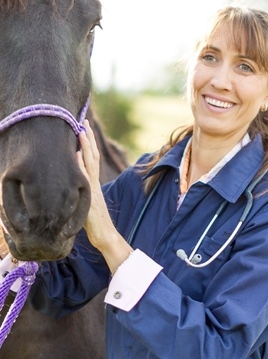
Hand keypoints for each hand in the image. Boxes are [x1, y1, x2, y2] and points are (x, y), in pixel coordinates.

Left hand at [76, 120, 114, 249]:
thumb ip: (80, 193)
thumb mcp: (85, 205)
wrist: (105, 237)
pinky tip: (76, 153)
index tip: (83, 129)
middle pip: (93, 156)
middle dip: (88, 138)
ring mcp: (93, 189)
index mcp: (93, 184)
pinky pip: (85, 177)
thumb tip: (71, 186)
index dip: (88, 144)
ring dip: (86, 145)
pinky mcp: (90, 196)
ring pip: (90, 162)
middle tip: (84, 121)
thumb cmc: (94, 225)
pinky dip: (81, 164)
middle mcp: (94, 183)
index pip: (91, 159)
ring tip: (81, 130)